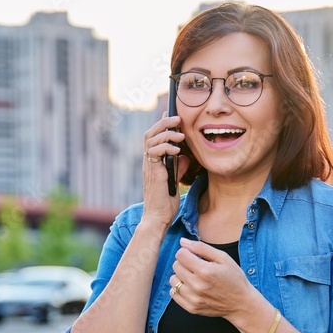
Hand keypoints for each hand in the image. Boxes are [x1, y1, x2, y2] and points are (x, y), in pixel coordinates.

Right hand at [140, 112, 188, 228]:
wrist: (158, 218)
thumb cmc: (165, 203)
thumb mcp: (174, 180)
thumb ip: (177, 167)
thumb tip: (184, 155)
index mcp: (152, 162)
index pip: (153, 137)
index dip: (161, 124)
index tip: (171, 114)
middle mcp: (148, 162)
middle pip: (149, 133)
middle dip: (163, 122)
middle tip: (177, 118)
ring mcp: (148, 167)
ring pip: (150, 139)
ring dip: (166, 133)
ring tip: (180, 134)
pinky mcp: (152, 172)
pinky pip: (155, 152)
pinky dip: (166, 147)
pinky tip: (177, 150)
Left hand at [168, 238, 260, 320]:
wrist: (241, 303)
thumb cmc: (234, 278)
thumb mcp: (223, 258)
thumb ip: (201, 248)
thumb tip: (182, 242)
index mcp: (205, 271)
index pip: (180, 255)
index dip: (187, 252)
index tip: (195, 256)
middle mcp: (197, 285)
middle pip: (176, 266)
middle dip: (184, 263)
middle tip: (196, 266)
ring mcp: (193, 299)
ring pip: (173, 280)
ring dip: (181, 276)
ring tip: (194, 277)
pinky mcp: (191, 308)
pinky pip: (173, 293)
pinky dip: (179, 288)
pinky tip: (190, 287)